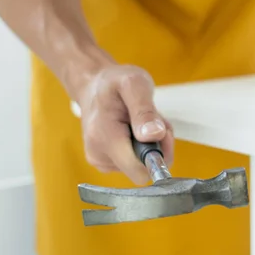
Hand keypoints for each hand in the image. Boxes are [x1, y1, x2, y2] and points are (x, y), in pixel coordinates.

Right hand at [75, 64, 174, 184]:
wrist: (93, 86)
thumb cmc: (114, 83)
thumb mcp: (134, 84)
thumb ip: (145, 111)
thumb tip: (154, 135)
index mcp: (105, 138)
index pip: (140, 171)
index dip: (159, 154)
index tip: (161, 131)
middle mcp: (99, 155)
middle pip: (145, 168)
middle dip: (157, 146)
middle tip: (153, 120)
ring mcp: (101, 161)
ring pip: (143, 165)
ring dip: (151, 144)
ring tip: (140, 120)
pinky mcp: (106, 163)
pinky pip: (135, 163)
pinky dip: (143, 147)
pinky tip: (134, 129)